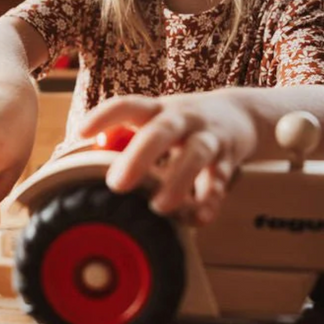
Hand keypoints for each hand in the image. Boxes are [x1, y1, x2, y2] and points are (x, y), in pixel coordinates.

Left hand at [80, 91, 257, 224]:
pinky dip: (210, 201)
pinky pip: (219, 182)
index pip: (130, 105)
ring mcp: (209, 138)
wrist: (242, 114)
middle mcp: (185, 119)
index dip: (106, 116)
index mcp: (161, 109)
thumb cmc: (189, 122)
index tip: (81, 132)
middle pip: (162, 131)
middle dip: (140, 156)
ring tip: (160, 207)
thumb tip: (87, 155)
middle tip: (117, 184)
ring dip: (178, 181)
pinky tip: (198, 218)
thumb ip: (130, 135)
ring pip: (196, 155)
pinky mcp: (228, 160)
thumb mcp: (161, 118)